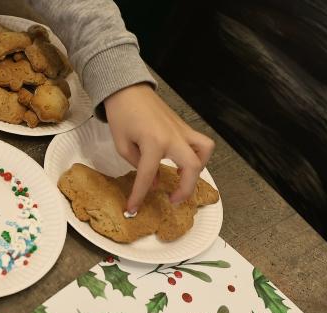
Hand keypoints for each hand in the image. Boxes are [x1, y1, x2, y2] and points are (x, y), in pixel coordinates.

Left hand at [104, 83, 214, 212]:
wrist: (127, 89)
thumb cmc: (122, 115)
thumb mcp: (123, 145)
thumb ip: (138, 166)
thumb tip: (155, 183)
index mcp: (153, 142)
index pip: (148, 177)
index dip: (139, 196)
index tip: (133, 209)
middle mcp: (172, 137)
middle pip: (192, 167)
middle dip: (186, 189)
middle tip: (173, 200)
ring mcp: (182, 130)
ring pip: (204, 151)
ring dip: (198, 169)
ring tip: (184, 178)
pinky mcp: (184, 126)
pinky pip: (200, 143)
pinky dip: (198, 155)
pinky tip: (183, 163)